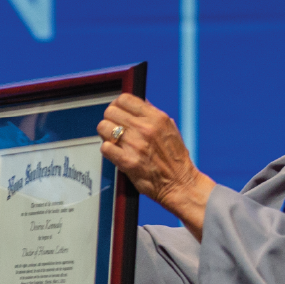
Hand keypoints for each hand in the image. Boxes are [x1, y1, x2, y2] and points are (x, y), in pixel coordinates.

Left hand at [96, 94, 216, 237]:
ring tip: (115, 141)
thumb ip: (152, 114)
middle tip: (115, 129)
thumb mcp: (169, 128)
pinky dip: (108, 151)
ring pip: (103, 127)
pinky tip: (116, 154)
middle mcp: (145, 128)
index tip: (118, 112)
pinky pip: (105, 147)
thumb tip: (139, 102)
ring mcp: (135, 144)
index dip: (117, 105)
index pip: (125, 99)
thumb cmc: (175, 159)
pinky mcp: (127, 161)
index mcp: (156, 118)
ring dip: (106, 135)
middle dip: (110, 120)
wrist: (180, 184)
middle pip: (110, 112)